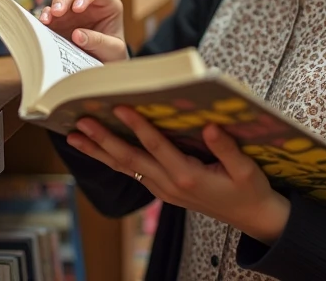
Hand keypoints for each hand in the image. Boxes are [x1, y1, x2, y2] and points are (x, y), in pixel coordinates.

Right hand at [39, 0, 126, 62]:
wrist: (105, 67)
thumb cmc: (114, 54)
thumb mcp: (114, 50)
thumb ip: (99, 41)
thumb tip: (77, 35)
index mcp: (106, 5)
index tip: (78, 7)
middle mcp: (87, 5)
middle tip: (57, 12)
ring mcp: (71, 15)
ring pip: (57, 2)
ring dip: (50, 10)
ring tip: (46, 21)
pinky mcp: (59, 25)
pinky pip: (49, 18)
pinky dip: (44, 21)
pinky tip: (42, 26)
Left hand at [67, 107, 290, 244]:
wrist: (250, 217)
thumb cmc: (249, 190)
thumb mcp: (246, 170)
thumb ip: (227, 149)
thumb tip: (210, 126)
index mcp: (187, 177)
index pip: (156, 147)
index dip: (137, 126)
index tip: (118, 107)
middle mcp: (169, 184)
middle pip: (129, 160)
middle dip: (102, 140)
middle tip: (80, 122)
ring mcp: (162, 189)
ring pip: (125, 167)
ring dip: (98, 151)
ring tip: (74, 136)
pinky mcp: (161, 189)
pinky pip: (132, 172)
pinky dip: (111, 159)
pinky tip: (98, 149)